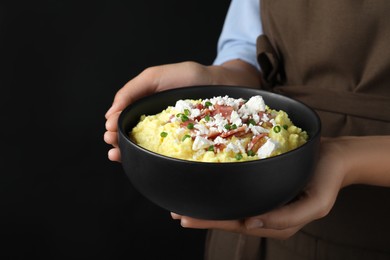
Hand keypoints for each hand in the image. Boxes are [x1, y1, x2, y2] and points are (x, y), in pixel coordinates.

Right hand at [104, 61, 214, 161]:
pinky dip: (147, 157)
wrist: (220, 85)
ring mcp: (167, 134)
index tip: (109, 130)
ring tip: (117, 153)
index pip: (123, 118)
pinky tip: (136, 160)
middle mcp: (154, 121)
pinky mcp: (181, 144)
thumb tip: (111, 113)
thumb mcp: (155, 77)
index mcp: (145, 105)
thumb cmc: (189, 77)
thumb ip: (132, 90)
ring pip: (142, 145)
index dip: (113, 125)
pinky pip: (162, 153)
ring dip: (126, 151)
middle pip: (129, 134)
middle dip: (116, 139)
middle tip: (112, 142)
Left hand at [170, 137, 351, 239]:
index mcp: (276, 222)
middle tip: (176, 211)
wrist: (335, 157)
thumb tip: (251, 223)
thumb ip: (286, 217)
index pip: (237, 224)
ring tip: (183, 203)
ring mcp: (263, 200)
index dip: (211, 222)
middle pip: (228, 217)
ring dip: (207, 205)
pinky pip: (238, 191)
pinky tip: (206, 188)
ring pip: (230, 206)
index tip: (187, 218)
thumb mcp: (316, 203)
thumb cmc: (327, 178)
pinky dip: (220, 191)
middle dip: (202, 216)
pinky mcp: (262, 186)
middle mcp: (265, 213)